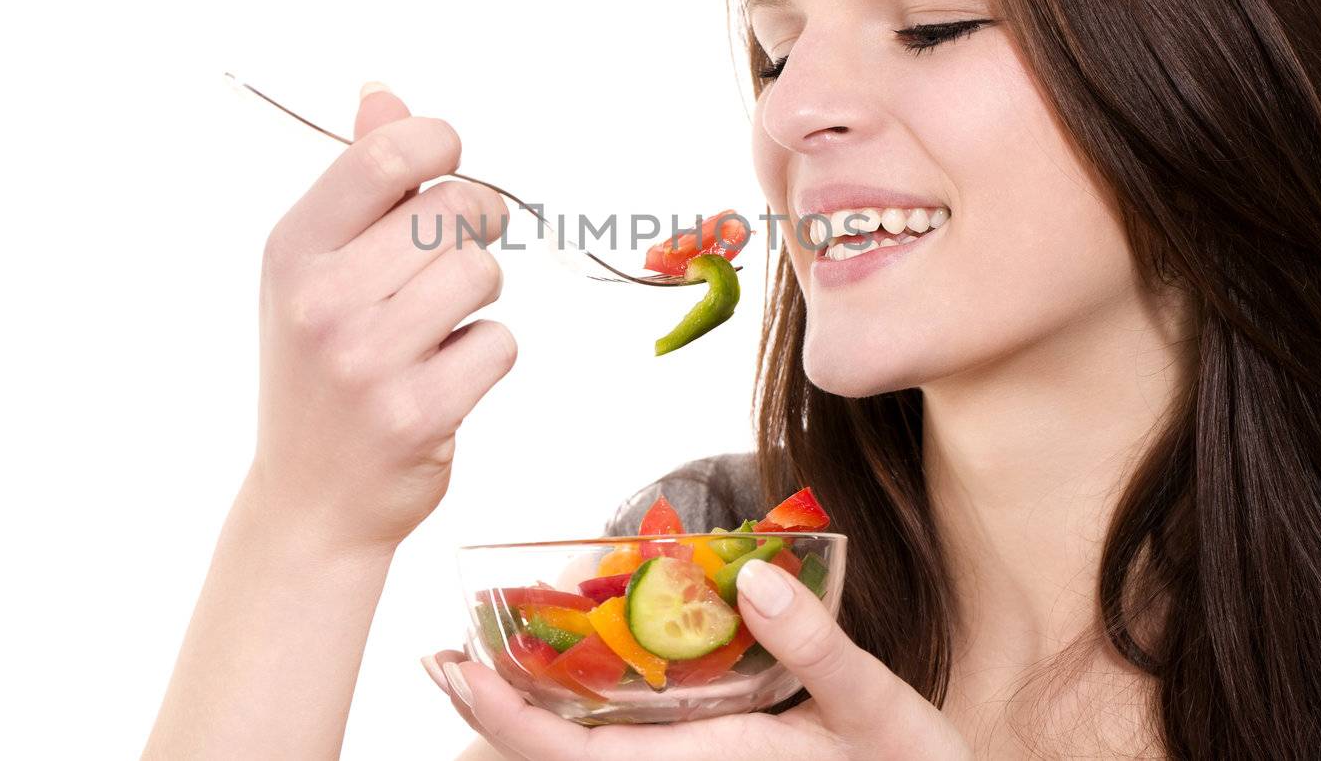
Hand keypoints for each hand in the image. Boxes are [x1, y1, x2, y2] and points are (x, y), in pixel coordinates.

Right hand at [249, 85, 515, 551]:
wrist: (310, 501)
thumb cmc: (319, 370)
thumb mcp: (314, 271)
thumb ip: (358, 179)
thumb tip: (383, 94)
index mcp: (294, 249)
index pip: (387, 155)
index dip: (441, 145)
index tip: (449, 165)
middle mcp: (322, 299)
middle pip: (453, 208)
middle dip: (477, 221)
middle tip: (459, 251)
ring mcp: (367, 360)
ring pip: (482, 273)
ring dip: (479, 296)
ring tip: (438, 327)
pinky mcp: (417, 412)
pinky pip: (499, 342)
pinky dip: (485, 356)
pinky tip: (444, 378)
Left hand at [425, 559, 970, 759]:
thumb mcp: (880, 712)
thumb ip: (817, 649)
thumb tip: (749, 578)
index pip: (580, 755)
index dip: (511, 717)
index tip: (457, 669)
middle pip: (564, 758)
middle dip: (494, 712)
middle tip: (440, 655)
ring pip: (591, 752)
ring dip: (529, 711)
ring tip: (481, 656)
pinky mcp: (719, 758)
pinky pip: (628, 743)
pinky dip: (581, 711)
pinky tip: (571, 676)